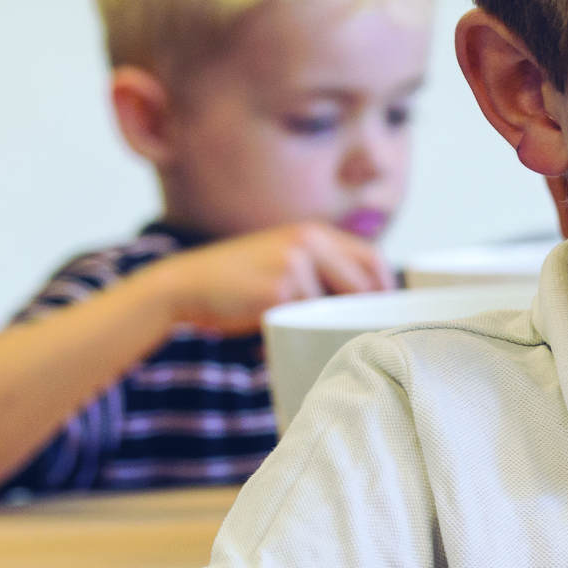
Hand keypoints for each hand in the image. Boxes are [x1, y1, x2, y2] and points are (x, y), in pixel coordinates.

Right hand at [144, 222, 390, 333]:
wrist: (184, 285)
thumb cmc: (238, 282)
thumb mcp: (284, 261)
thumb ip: (322, 271)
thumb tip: (370, 304)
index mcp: (314, 233)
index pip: (372, 259)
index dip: (383, 290)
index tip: (381, 314)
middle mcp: (308, 241)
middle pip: (364, 285)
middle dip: (362, 313)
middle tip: (353, 334)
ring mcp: (294, 262)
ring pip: (334, 307)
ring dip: (321, 325)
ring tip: (291, 328)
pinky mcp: (279, 288)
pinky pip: (306, 320)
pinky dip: (294, 333)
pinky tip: (270, 331)